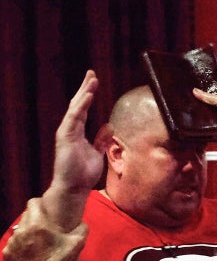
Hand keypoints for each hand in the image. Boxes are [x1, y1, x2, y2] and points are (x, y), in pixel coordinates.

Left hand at [3, 198, 87, 260]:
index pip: (32, 203)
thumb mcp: (78, 242)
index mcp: (38, 224)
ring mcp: (12, 242)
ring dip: (26, 232)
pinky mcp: (7, 253)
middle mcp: (22, 230)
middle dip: (34, 219)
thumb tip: (81, 223)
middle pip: (25, 215)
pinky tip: (29, 253)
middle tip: (44, 228)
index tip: (46, 210)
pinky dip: (20, 246)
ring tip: (36, 242)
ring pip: (19, 230)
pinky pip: (13, 244)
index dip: (40, 204)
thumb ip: (81, 228)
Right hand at [43, 70, 112, 230]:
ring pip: (75, 108)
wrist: (74, 187)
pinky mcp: (65, 137)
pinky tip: (87, 96)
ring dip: (84, 93)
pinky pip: (73, 118)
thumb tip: (109, 126)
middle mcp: (71, 129)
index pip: (83, 109)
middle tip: (91, 73)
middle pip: (78, 104)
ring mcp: (67, 132)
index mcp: (78, 132)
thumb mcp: (98, 153)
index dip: (89, 95)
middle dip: (85, 88)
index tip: (94, 81)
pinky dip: (80, 106)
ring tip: (91, 80)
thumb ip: (101, 140)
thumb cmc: (83, 173)